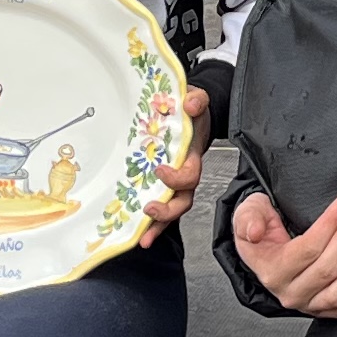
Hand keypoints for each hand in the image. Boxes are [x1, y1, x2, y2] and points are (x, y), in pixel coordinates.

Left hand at [139, 88, 210, 245]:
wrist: (193, 113)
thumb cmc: (193, 111)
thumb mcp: (197, 100)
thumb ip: (196, 99)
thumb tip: (191, 103)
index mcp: (192, 156)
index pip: (190, 174)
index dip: (177, 177)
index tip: (160, 170)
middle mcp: (185, 174)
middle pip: (182, 200)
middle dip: (168, 210)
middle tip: (149, 209)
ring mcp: (175, 182)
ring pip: (172, 209)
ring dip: (158, 225)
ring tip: (143, 236)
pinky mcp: (164, 184)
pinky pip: (161, 206)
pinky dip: (152, 224)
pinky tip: (139, 234)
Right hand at [232, 186, 336, 317]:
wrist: (264, 250)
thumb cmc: (260, 230)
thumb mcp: (247, 214)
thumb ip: (248, 219)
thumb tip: (255, 230)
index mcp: (272, 270)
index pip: (308, 248)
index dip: (330, 223)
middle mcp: (290, 291)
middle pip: (327, 267)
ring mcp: (307, 302)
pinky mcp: (322, 308)